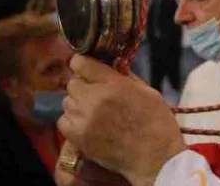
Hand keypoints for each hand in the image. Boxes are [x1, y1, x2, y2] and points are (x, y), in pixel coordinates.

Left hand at [58, 55, 186, 185]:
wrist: (155, 156)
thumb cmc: (156, 122)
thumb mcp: (147, 92)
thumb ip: (126, 77)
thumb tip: (113, 67)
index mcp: (114, 84)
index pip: (82, 63)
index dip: (82, 63)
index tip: (84, 65)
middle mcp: (94, 99)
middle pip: (72, 83)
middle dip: (83, 85)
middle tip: (95, 92)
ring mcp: (84, 119)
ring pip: (67, 102)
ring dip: (77, 103)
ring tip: (93, 110)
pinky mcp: (78, 138)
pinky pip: (63, 121)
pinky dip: (72, 121)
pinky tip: (86, 124)